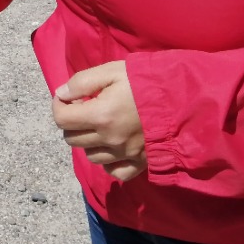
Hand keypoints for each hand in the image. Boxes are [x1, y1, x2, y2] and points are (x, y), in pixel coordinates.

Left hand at [53, 61, 146, 181]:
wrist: (184, 99)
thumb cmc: (145, 81)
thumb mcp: (111, 72)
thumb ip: (81, 82)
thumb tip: (61, 94)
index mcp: (100, 115)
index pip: (61, 119)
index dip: (59, 105)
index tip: (68, 97)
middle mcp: (109, 139)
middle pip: (72, 139)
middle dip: (72, 123)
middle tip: (85, 109)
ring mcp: (125, 155)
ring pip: (90, 156)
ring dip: (88, 142)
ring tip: (100, 126)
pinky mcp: (140, 164)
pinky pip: (114, 172)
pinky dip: (109, 162)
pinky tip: (113, 147)